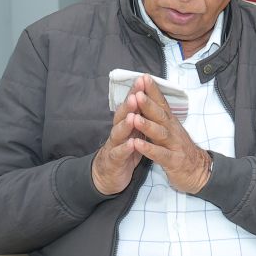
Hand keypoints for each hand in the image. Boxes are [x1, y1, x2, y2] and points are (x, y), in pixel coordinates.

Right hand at [91, 77, 145, 194]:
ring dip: (125, 124)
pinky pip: (119, 153)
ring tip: (133, 116)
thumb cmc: (124, 151)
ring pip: (118, 133)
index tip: (144, 79)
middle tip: (137, 93)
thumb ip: (139, 117)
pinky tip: (132, 143)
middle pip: (123, 115)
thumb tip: (147, 97)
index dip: (136, 93)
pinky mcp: (114, 161)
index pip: (131, 106)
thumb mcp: (133, 132)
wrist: (108, 176)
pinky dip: (125, 148)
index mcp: (126, 124)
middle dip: (130, 104)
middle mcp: (118, 132)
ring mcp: (114, 145)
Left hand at [126, 76, 211, 193]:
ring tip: (134, 117)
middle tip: (138, 92)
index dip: (154, 91)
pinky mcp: (174, 161)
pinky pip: (160, 155)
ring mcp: (175, 146)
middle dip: (149, 103)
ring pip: (161, 133)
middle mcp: (174, 131)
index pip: (162, 104)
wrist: (200, 172)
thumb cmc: (181, 150)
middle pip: (161, 115)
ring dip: (147, 125)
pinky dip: (149, 149)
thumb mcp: (171, 131)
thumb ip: (160, 118)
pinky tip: (137, 144)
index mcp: (171, 123)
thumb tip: (149, 99)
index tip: (143, 77)